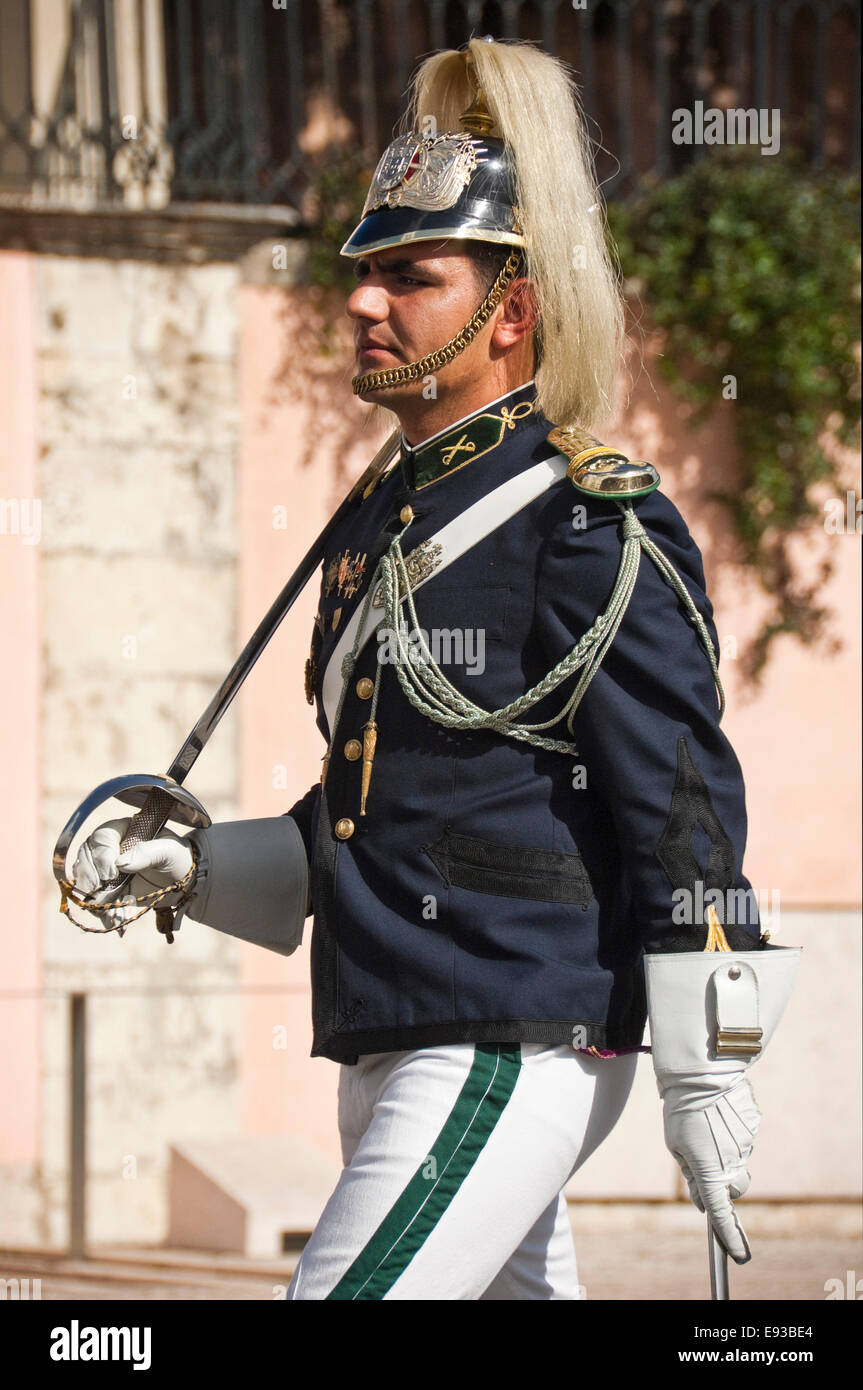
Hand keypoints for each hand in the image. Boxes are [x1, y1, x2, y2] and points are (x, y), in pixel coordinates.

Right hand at [72, 818, 195, 930]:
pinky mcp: (108, 892)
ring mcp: (105, 871)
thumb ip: (146, 853)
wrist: (184, 880)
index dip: (102, 855)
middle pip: (85, 857)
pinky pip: (97, 902)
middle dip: (89, 876)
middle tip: (97, 891)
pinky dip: (103, 913)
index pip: (102, 837)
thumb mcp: (168, 851)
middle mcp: (109, 849)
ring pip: (85, 880)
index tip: (111, 873)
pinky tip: (114, 921)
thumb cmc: (176, 857)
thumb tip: (120, 864)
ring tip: (107, 911)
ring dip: (92, 897)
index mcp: (123, 831)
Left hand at [661, 1072, 759, 1262]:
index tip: (739, 1256)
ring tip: (706, 1122)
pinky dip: (733, 1129)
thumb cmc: (680, 1110)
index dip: (730, 1236)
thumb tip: (701, 1199)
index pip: (721, 1212)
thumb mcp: (676, 1145)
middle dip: (724, 1181)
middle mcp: (732, 1161)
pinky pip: (744, 1135)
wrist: (700, 1072)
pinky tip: (718, 1111)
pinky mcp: (754, 1125)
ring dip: (725, 1148)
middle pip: (734, 1186)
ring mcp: (746, 1143)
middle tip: (704, 1158)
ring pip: (739, 1157)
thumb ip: (691, 1174)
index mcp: (709, 1170)